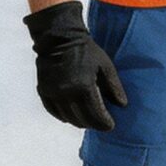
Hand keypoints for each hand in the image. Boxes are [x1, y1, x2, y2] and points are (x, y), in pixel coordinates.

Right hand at [23, 0, 127, 131]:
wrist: (59, 39)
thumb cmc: (86, 51)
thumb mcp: (105, 66)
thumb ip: (114, 87)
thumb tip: (122, 105)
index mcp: (83, 87)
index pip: (95, 115)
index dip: (104, 123)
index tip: (110, 126)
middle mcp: (66, 94)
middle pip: (81, 120)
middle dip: (93, 124)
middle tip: (101, 124)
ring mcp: (53, 93)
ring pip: (67, 118)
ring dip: (79, 121)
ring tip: (88, 119)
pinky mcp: (43, 91)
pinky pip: (53, 111)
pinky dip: (63, 116)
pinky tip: (71, 115)